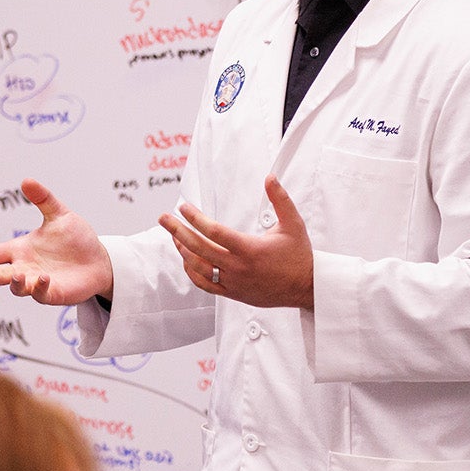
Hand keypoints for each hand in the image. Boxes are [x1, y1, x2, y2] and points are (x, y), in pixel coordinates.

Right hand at [0, 179, 113, 304]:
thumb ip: (43, 199)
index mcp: (22, 249)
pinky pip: (41, 294)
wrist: (99, 260)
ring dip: (15, 282)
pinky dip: (40, 288)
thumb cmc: (76, 239)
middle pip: (1, 273)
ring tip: (17, 274)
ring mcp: (37, 282)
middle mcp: (26, 267)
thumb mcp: (59, 215)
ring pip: (18, 287)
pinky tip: (44, 278)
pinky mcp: (52, 293)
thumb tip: (27, 180)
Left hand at [160, 176, 313, 309]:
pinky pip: (205, 284)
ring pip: (198, 268)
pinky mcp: (233, 293)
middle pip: (199, 249)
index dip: (195, 218)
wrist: (305, 287)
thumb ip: (280, 199)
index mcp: (250, 249)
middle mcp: (238, 267)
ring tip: (174, 235)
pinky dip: (191, 271)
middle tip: (163, 218)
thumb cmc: (299, 255)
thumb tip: (270, 177)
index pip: (215, 232)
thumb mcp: (293, 223)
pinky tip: (186, 259)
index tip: (184, 207)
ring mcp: (234, 282)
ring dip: (182, 250)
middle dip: (178, 231)